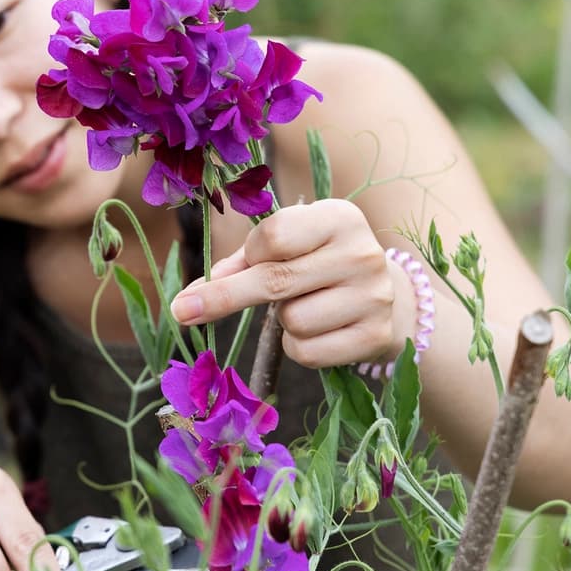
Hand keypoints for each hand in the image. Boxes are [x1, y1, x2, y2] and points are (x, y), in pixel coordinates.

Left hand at [170, 199, 416, 367]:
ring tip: (305, 308)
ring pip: (291, 321)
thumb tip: (194, 296)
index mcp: (339, 218)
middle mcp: (362, 252)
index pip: (272, 237)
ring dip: (282, 323)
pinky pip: (308, 352)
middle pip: (273, 280)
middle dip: (222, 298)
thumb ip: (244, 262)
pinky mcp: (376, 336)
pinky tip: (319, 331)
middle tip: (181, 311)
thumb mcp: (292, 247)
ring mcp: (374, 296)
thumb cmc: (321, 264)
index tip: (240, 265)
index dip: (247, 256)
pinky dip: (299, 348)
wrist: (389, 299)